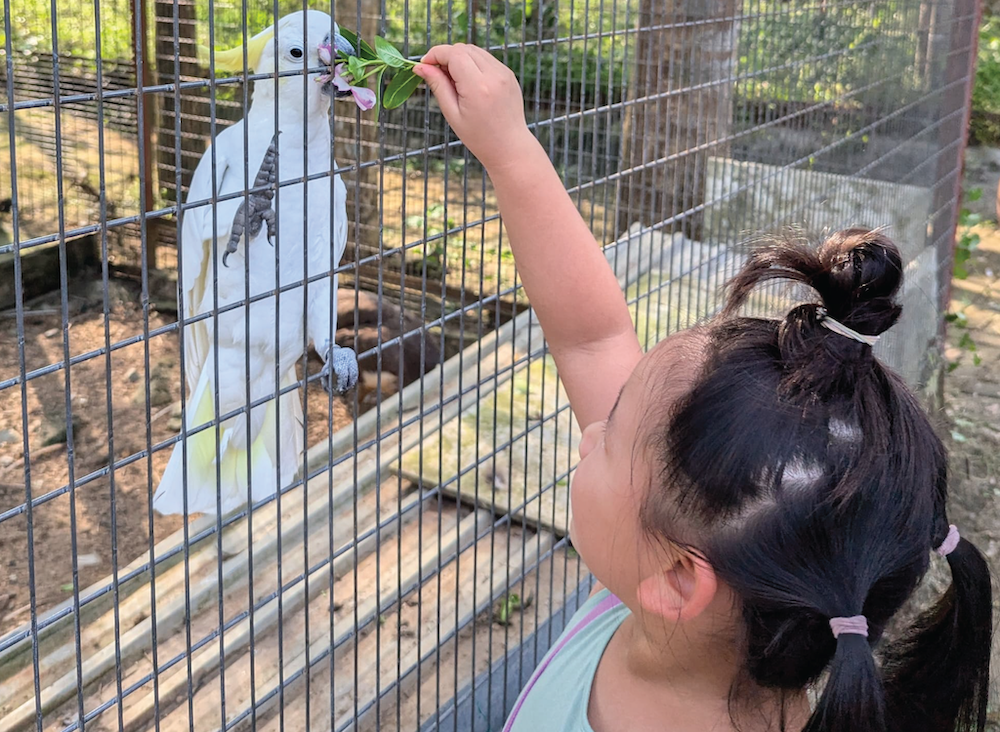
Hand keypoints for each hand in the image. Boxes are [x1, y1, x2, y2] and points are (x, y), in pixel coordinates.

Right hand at [413, 44, 534, 174]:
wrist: (509, 147)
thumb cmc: (479, 137)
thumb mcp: (452, 114)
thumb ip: (437, 86)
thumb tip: (420, 66)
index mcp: (478, 87)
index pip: (453, 54)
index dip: (436, 54)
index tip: (425, 64)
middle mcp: (494, 75)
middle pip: (463, 49)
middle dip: (446, 56)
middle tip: (437, 75)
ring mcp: (504, 72)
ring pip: (475, 51)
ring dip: (459, 58)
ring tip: (453, 81)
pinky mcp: (509, 74)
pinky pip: (486, 59)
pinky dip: (473, 63)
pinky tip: (469, 83)